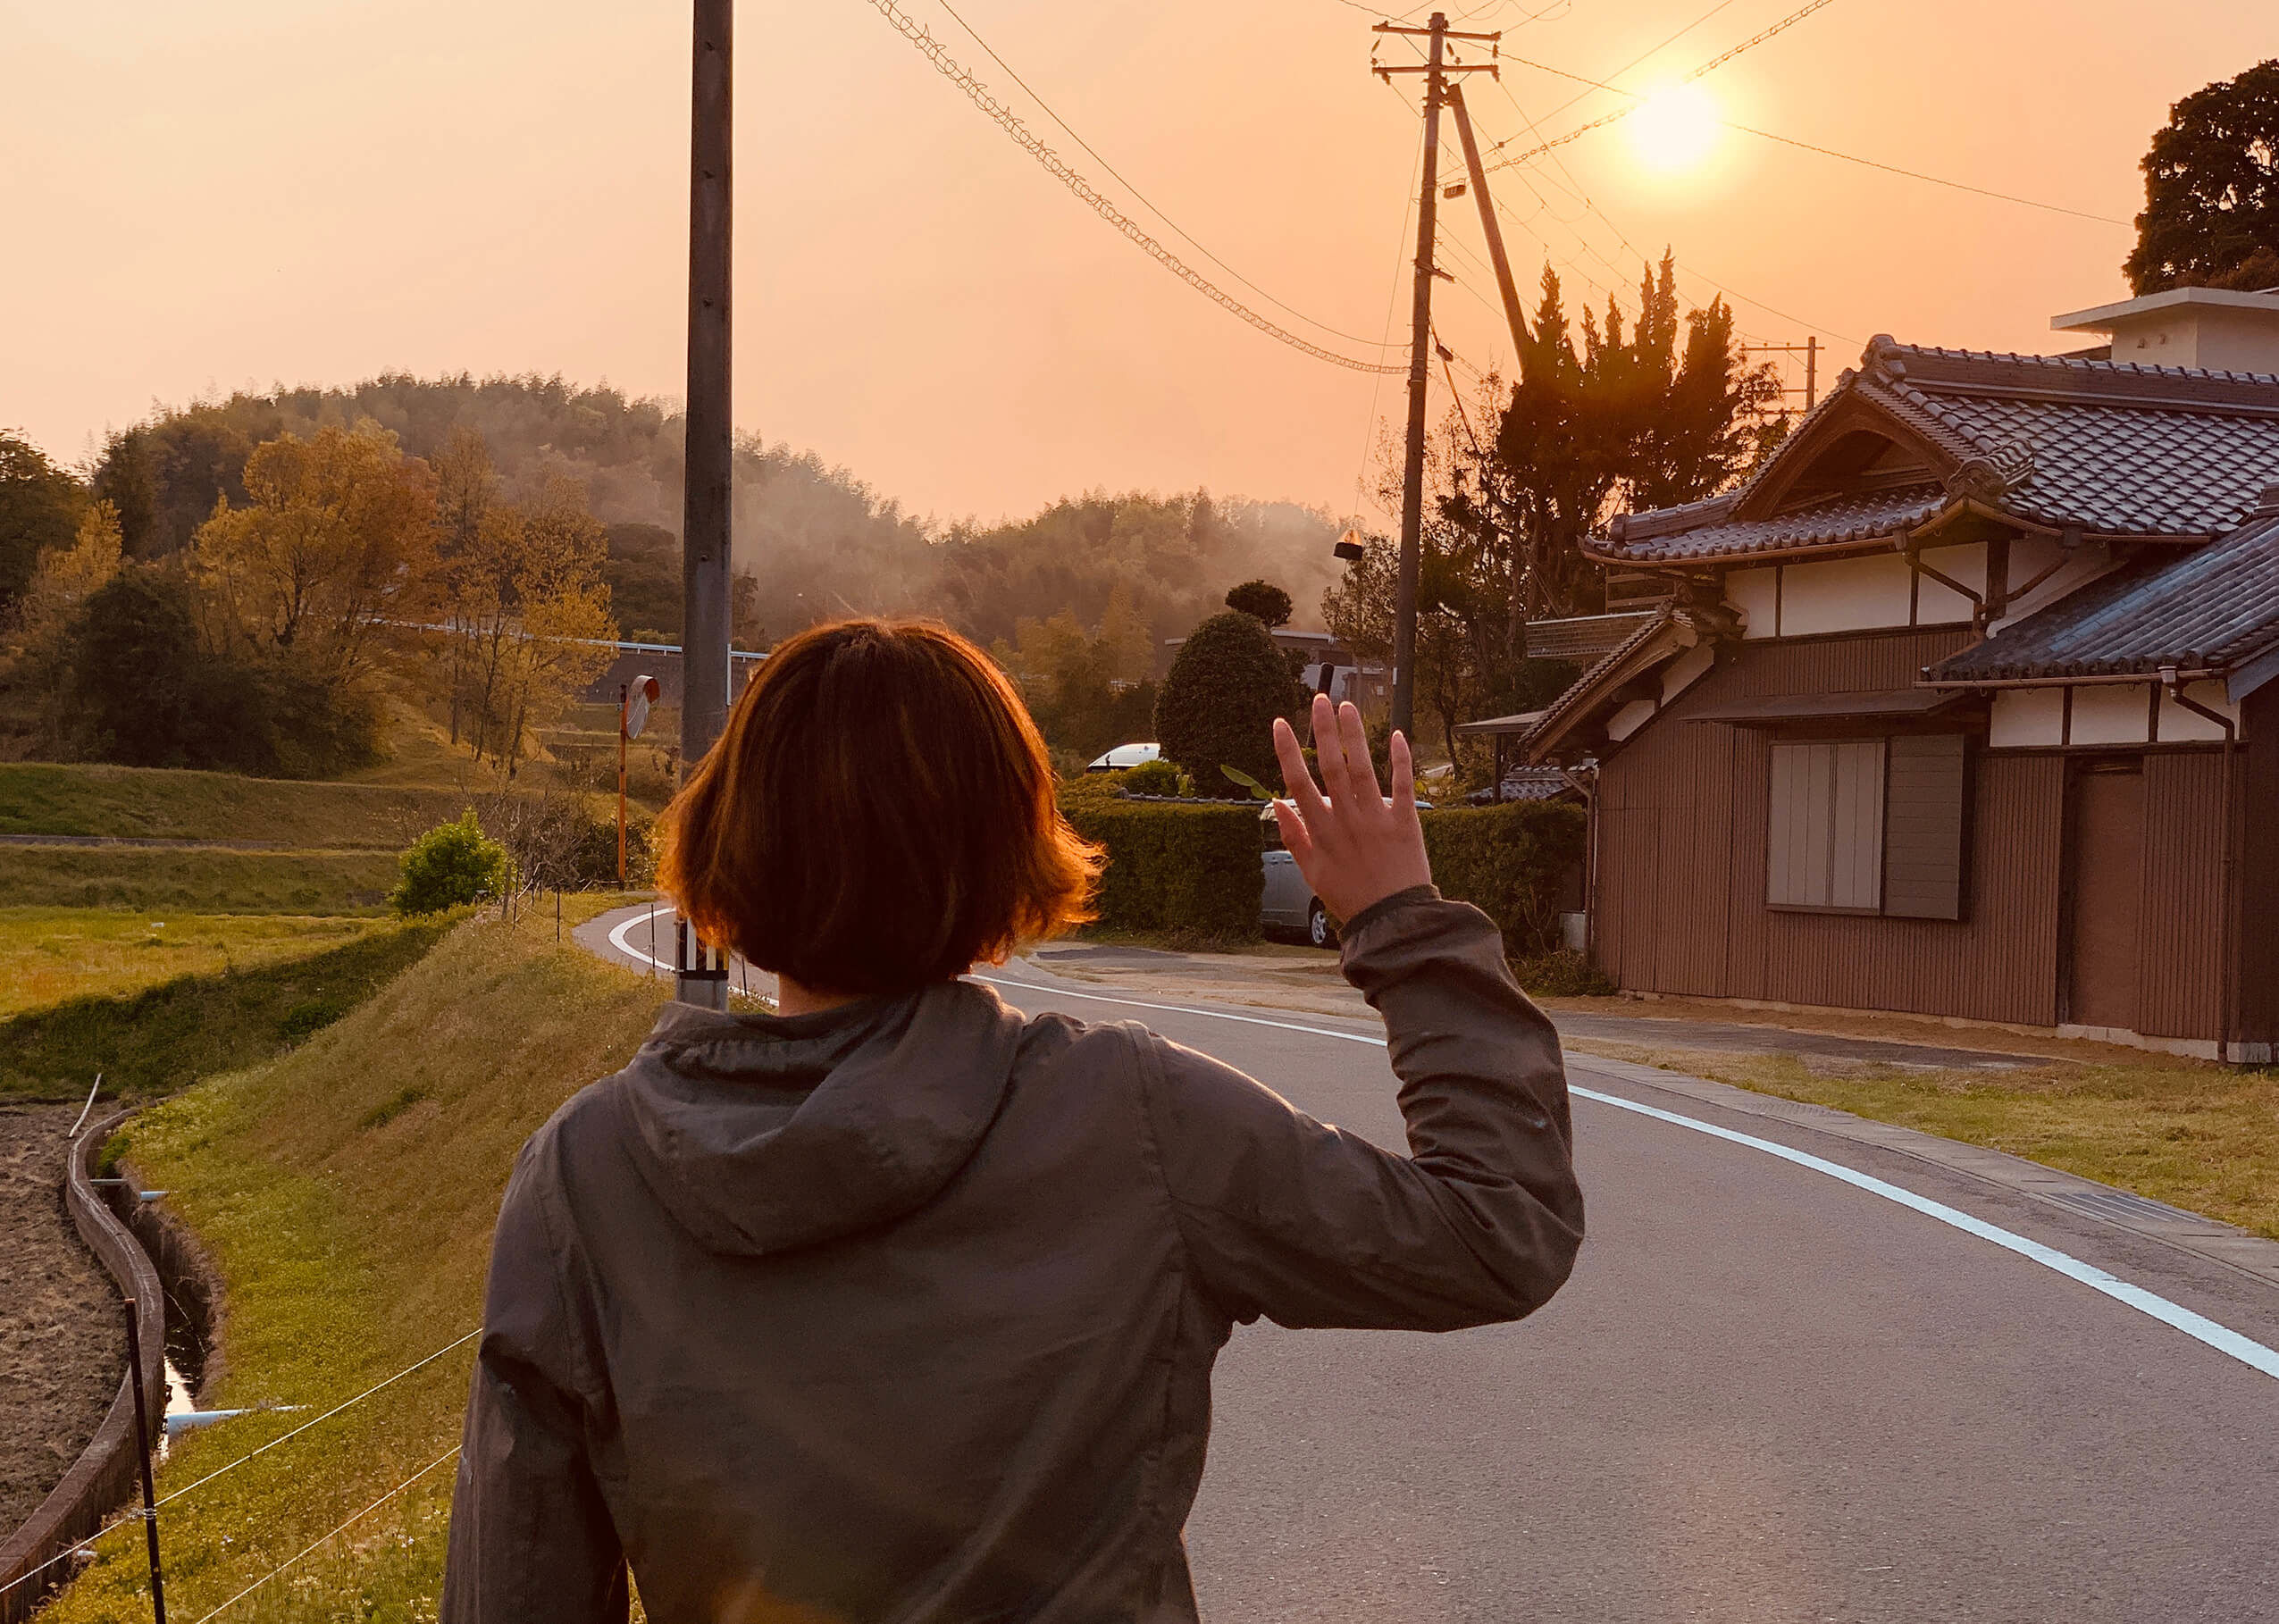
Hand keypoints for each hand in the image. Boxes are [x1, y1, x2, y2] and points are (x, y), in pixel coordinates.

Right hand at [1270, 695, 1431, 926]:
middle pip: (1331, 766)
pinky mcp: (1406, 821)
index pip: (1299, 782)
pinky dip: (1401, 759)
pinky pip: (1403, 784)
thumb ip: (1293, 837)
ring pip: (1363, 768)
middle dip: (1323, 730)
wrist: (1392, 919)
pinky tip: (1397, 735)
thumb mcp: (1311, 873)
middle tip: (1319, 700)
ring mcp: (1377, 818)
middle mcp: (1347, 819)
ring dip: (1355, 735)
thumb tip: (1276, 803)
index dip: (1288, 751)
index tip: (1281, 723)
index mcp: (1321, 830)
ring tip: (1348, 707)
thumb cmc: (1349, 897)